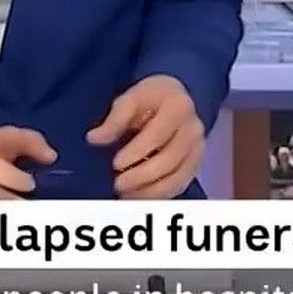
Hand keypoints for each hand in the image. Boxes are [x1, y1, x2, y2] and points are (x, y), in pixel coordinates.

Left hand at [87, 74, 203, 198]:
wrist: (177, 99)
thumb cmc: (152, 98)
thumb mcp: (131, 98)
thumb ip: (115, 119)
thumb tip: (94, 139)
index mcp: (178, 107)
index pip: (156, 135)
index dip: (135, 152)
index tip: (115, 163)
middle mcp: (193, 129)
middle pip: (168, 160)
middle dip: (141, 176)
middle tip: (118, 184)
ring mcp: (198, 148)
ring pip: (176, 177)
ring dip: (150, 191)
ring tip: (126, 194)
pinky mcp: (196, 163)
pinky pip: (180, 184)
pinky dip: (159, 194)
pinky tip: (140, 196)